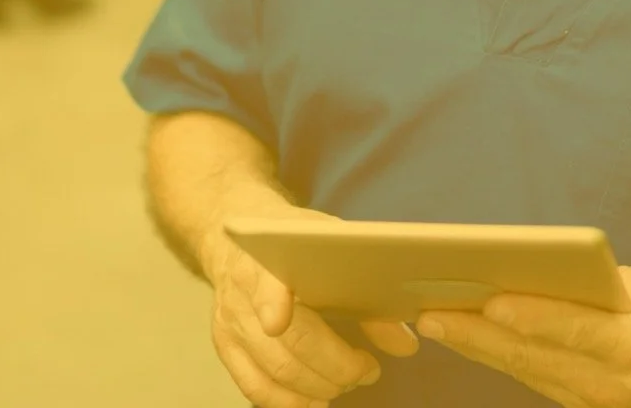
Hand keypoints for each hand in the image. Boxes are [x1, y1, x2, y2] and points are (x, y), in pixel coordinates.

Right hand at [203, 207, 419, 407]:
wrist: (238, 240)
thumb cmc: (294, 242)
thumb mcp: (330, 246)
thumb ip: (366, 293)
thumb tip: (405, 346)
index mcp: (268, 259)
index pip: (266, 285)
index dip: (272, 304)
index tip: (278, 322)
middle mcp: (241, 294)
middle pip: (285, 345)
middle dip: (332, 367)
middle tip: (367, 371)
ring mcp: (229, 324)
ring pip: (272, 373)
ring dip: (316, 387)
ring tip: (347, 384)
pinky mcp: (225, 348)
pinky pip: (254, 388)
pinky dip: (287, 402)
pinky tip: (314, 400)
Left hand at [415, 267, 630, 407]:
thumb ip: (629, 283)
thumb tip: (578, 271)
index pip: (576, 332)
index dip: (533, 318)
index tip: (491, 302)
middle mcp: (615, 385)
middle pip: (537, 359)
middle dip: (480, 336)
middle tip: (432, 314)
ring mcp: (602, 405)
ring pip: (530, 375)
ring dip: (482, 351)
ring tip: (439, 324)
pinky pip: (543, 385)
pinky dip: (507, 363)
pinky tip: (477, 344)